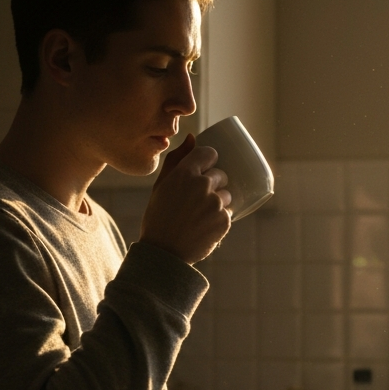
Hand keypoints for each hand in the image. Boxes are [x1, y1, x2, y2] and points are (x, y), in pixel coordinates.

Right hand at [140, 134, 231, 263]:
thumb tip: (192, 137)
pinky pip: (229, 212)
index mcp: (184, 173)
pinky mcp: (224, 220)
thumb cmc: (159, 217)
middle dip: (213, 184)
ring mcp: (215, 203)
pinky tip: (205, 225)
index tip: (205, 169)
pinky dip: (220, 218)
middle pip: (221, 174)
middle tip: (198, 200)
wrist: (164, 252)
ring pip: (227, 194)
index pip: (209, 153)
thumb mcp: (161, 186)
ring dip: (219, 201)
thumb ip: (177, 159)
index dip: (208, 161)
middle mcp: (202, 185)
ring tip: (201, 215)